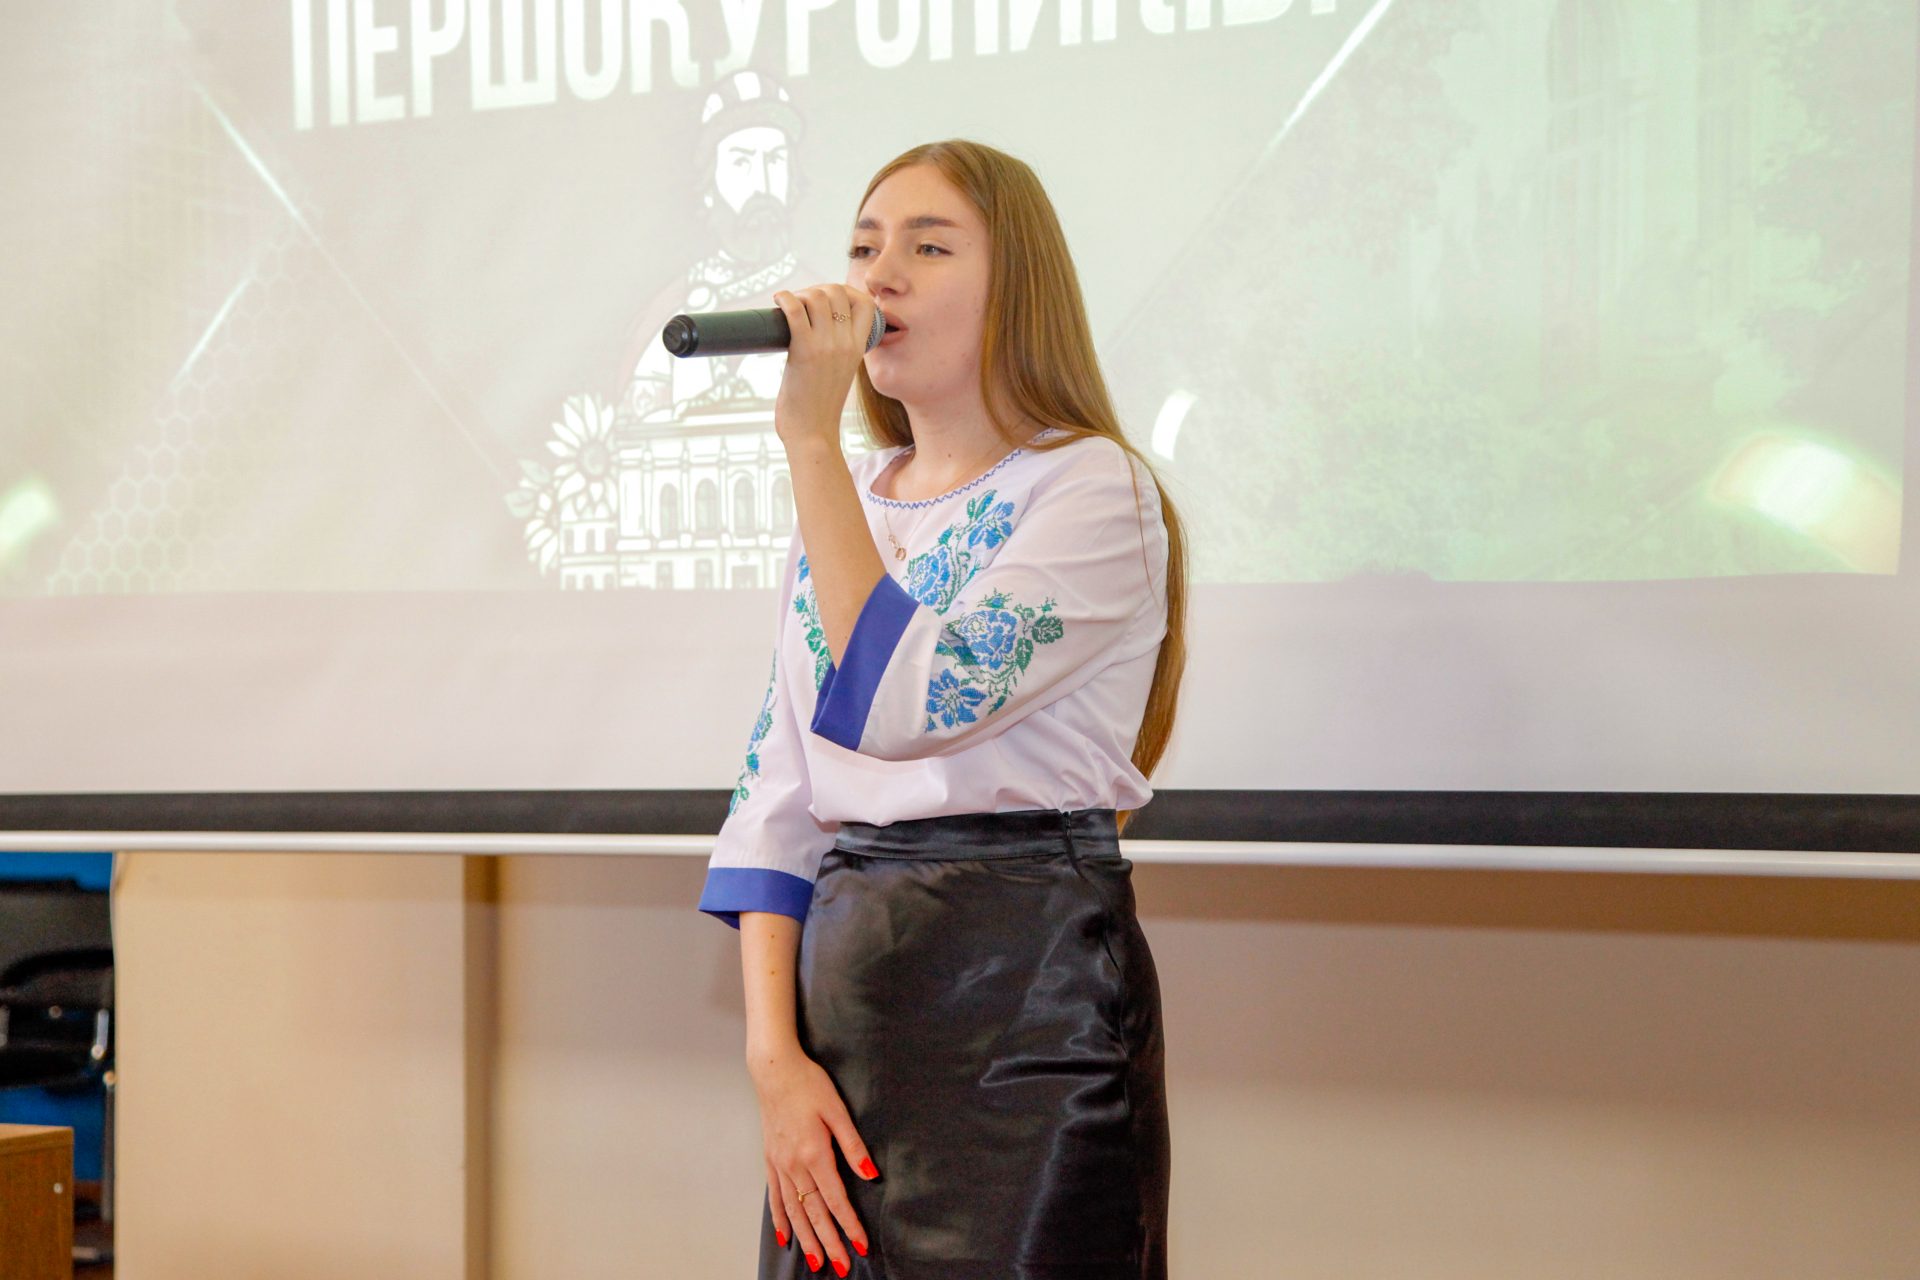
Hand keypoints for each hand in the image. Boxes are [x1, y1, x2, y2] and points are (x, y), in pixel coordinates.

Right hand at [751, 1040, 877, 1273]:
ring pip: (793, 1211)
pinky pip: (775, 1197)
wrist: (774, 1070)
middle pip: (813, 1212)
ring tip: (816, 1261)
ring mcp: (779, 1164)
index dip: (849, 1224)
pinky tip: (786, 1237)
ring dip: (806, 1238)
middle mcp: (794, 1164)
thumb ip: (853, 1146)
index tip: (861, 1244)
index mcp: (814, 1153)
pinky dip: (780, 1220)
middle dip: (829, 1242)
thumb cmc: (809, 1084)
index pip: (835, 1199)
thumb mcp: (838, 1111)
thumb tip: (871, 1175)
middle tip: (842, 1267)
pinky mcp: (770, 1160)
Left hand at [771, 284, 878, 451]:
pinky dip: (785, 298)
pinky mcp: (804, 351)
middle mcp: (846, 344)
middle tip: (802, 303)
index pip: (866, 304)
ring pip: (818, 297)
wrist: (812, 434)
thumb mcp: (839, 374)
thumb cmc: (819, 409)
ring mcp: (826, 346)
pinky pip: (795, 310)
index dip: (847, 292)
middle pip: (838, 293)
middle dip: (818, 289)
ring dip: (801, 294)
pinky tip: (778, 301)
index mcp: (858, 349)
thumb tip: (815, 333)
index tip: (829, 299)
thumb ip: (836, 353)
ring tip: (789, 305)